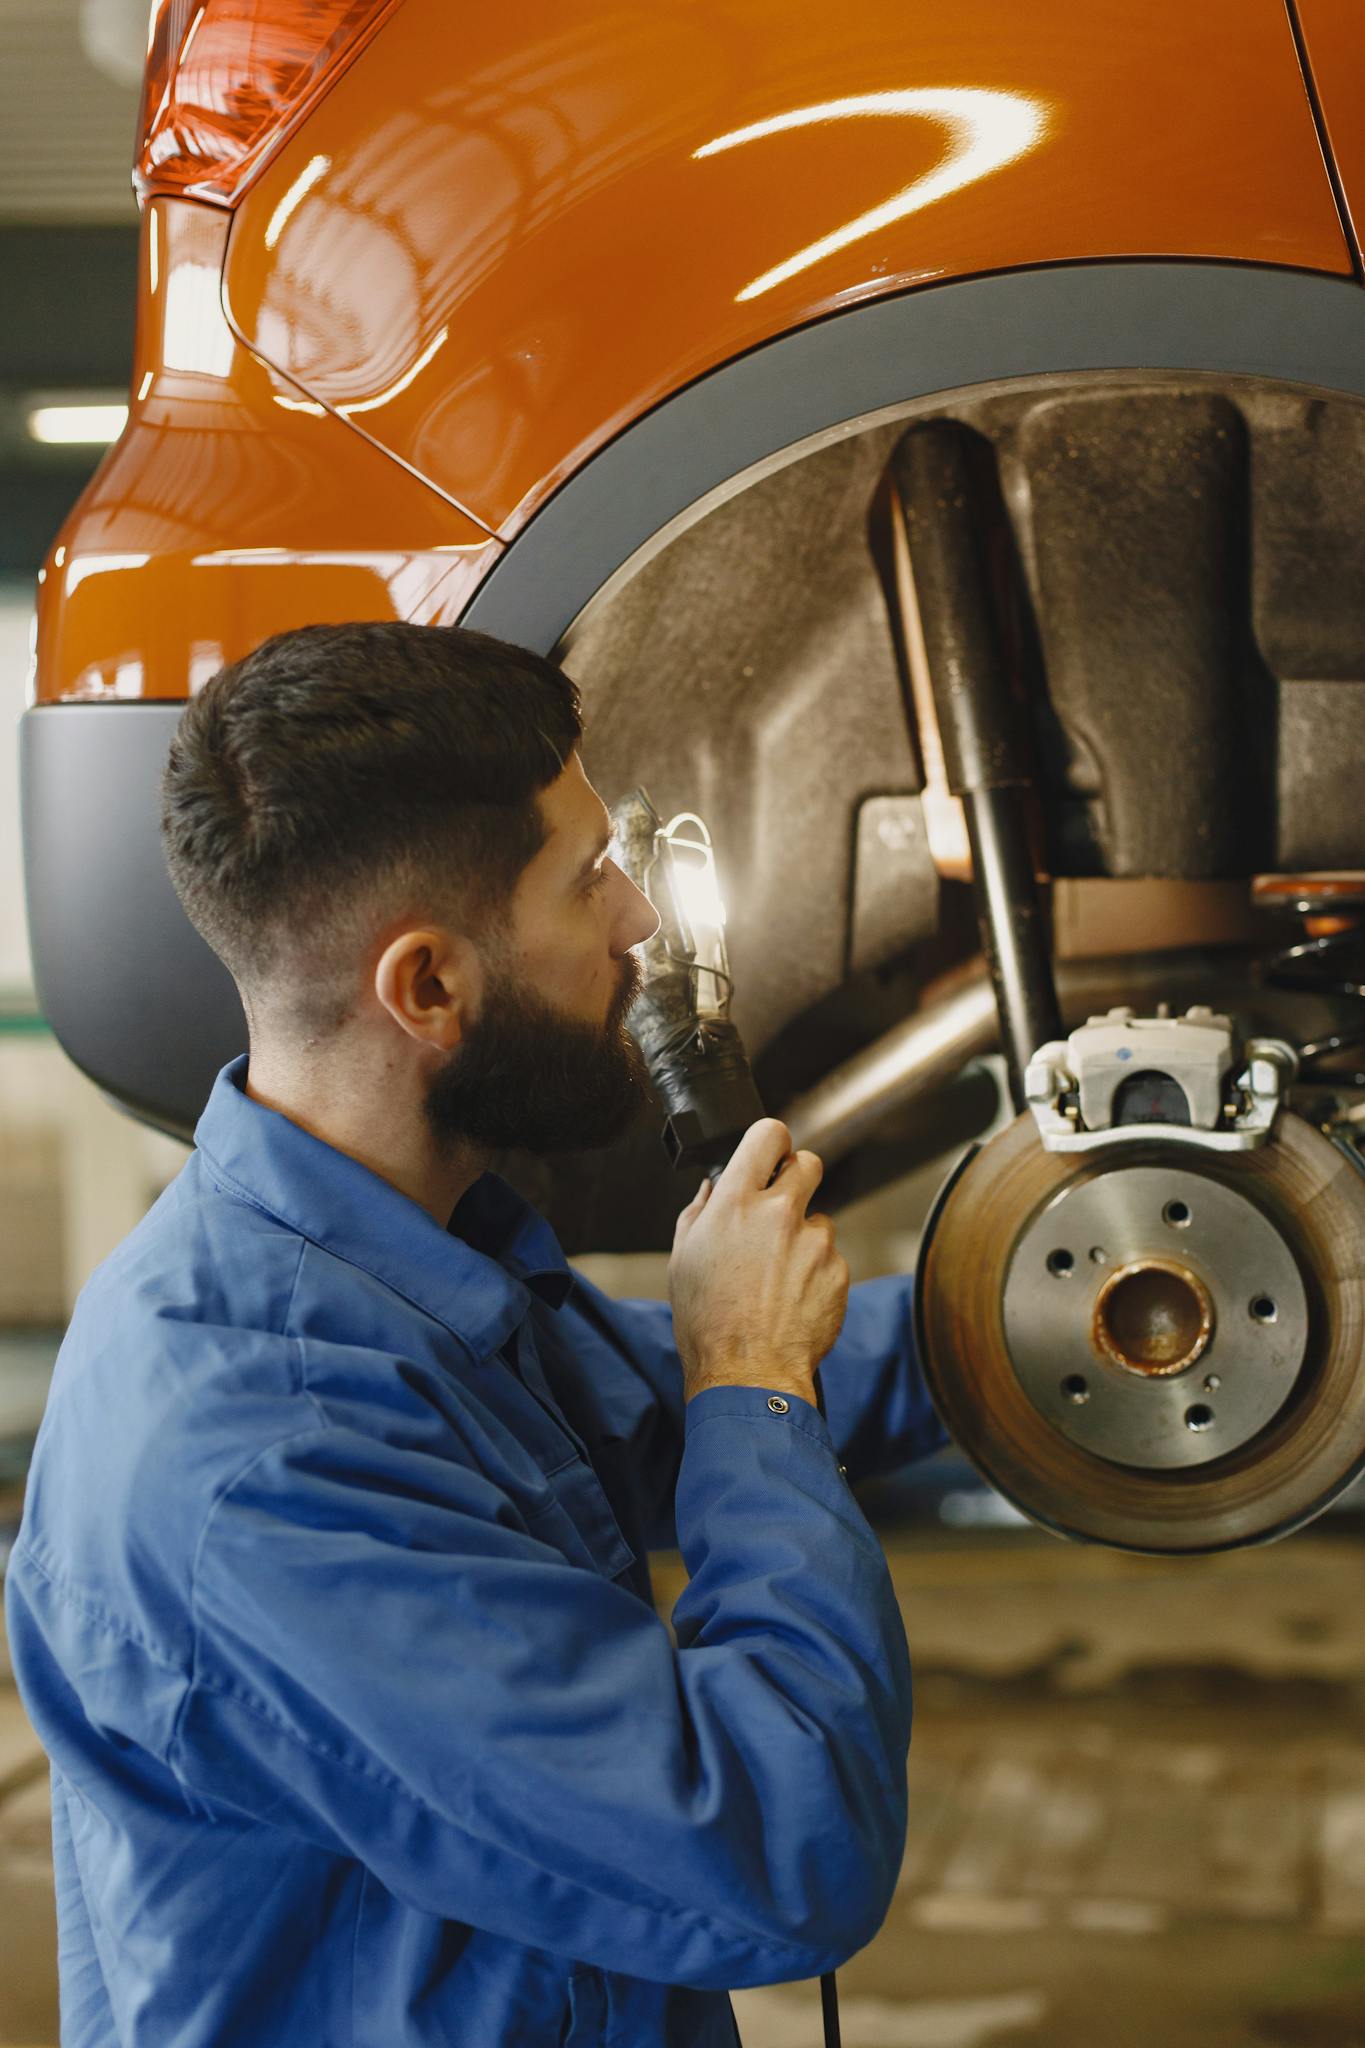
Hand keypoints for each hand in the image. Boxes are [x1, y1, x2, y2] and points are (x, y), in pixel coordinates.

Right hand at [668, 1117, 849, 1406]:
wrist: (748, 1373)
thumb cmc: (707, 1322)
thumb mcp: (682, 1260)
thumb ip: (699, 1213)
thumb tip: (712, 1189)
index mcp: (736, 1203)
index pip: (768, 1135)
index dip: (771, 1142)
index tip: (769, 1155)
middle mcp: (779, 1214)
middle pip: (807, 1163)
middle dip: (796, 1177)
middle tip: (781, 1206)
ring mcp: (815, 1242)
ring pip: (819, 1217)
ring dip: (804, 1235)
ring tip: (778, 1274)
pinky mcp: (838, 1271)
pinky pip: (831, 1257)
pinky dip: (816, 1271)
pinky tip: (793, 1297)